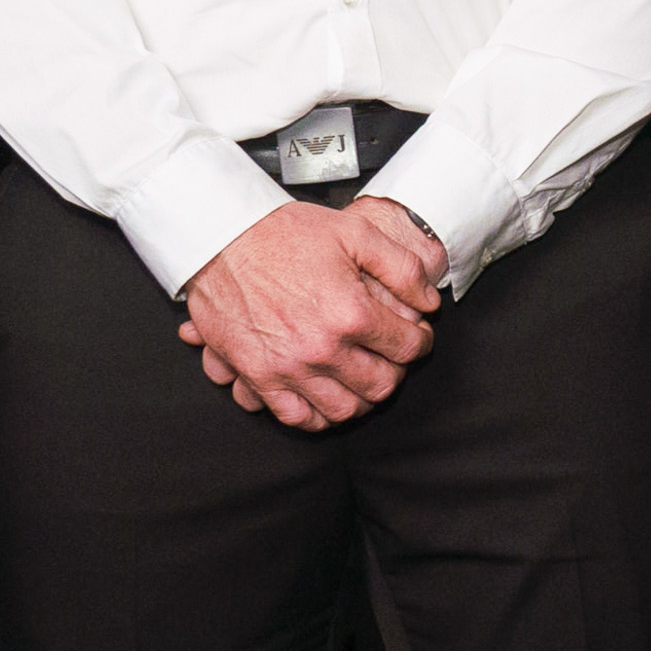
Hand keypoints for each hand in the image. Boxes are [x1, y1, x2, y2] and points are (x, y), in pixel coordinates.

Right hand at [175, 197, 437, 429]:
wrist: (221, 237)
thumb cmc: (284, 233)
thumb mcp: (356, 234)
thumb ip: (402, 268)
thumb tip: (429, 303)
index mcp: (350, 313)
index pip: (408, 348)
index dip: (421, 341)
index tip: (416, 336)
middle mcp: (321, 348)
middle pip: (381, 385)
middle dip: (395, 371)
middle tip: (390, 357)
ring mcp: (288, 368)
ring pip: (344, 410)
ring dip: (361, 398)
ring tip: (361, 378)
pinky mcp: (258, 376)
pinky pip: (296, 417)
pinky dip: (317, 415)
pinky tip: (325, 396)